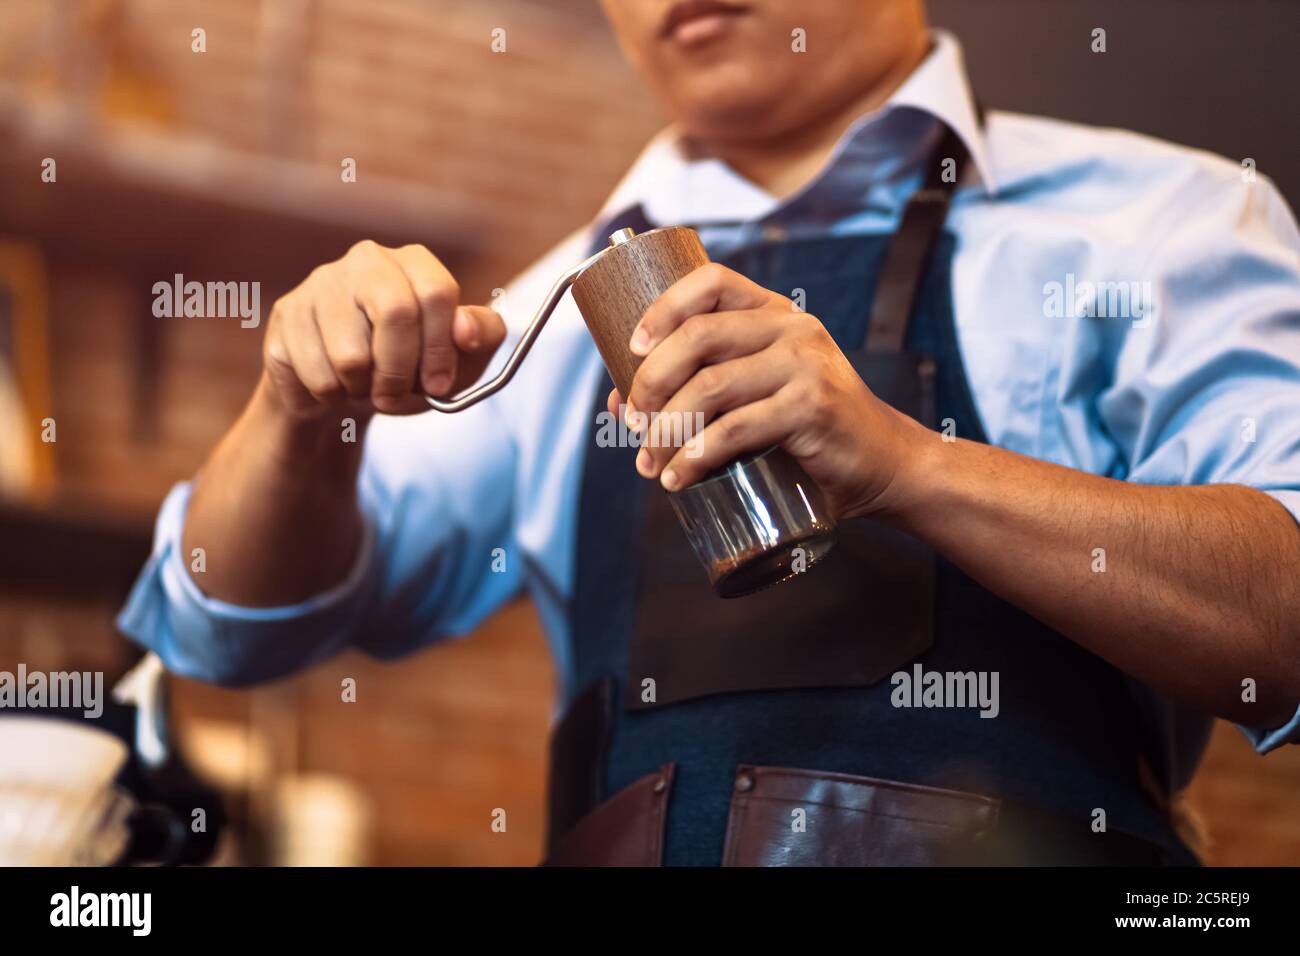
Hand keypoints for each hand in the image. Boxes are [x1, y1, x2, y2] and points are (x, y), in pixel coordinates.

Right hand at [261, 240, 505, 420]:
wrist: (345, 394)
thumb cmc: (411, 369)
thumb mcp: (460, 358)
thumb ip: (483, 337)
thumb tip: (465, 328)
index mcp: (413, 263)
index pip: (436, 292)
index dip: (441, 348)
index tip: (440, 386)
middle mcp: (366, 260)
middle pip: (395, 312)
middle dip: (402, 371)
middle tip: (397, 395)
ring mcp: (320, 284)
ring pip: (351, 355)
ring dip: (364, 390)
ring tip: (363, 385)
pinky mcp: (287, 316)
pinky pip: (316, 375)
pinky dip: (331, 396)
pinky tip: (332, 383)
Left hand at [611, 263, 930, 519]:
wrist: (882, 464)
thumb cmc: (808, 431)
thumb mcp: (756, 395)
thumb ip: (699, 390)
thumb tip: (619, 405)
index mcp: (774, 313)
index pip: (711, 281)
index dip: (663, 307)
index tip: (632, 348)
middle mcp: (792, 329)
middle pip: (699, 335)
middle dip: (651, 381)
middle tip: (633, 423)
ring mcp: (805, 366)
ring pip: (711, 386)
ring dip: (667, 427)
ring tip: (648, 462)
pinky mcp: (812, 408)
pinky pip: (737, 428)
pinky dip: (697, 456)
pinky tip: (678, 476)